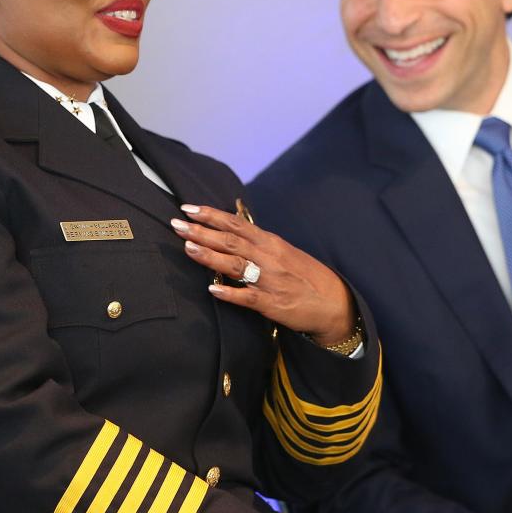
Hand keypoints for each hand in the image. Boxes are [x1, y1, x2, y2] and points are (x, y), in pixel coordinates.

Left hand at [170, 204, 355, 343]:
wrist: (334, 302)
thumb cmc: (306, 276)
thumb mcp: (284, 252)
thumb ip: (258, 243)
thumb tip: (231, 233)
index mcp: (271, 242)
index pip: (236, 224)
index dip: (211, 215)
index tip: (188, 208)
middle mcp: (269, 257)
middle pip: (230, 241)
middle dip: (201, 231)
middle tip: (176, 224)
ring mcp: (270, 281)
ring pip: (235, 265)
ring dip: (210, 256)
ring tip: (188, 247)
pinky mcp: (272, 304)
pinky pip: (247, 298)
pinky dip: (230, 293)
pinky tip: (212, 290)